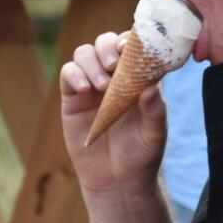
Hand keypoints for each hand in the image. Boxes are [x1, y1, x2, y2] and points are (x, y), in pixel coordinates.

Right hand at [60, 30, 167, 195]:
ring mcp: (92, 86)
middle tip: (114, 64)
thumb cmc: (141, 154)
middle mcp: (115, 77)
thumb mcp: (154, 134)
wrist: (117, 181)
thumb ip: (155, 111)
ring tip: (101, 85)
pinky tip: (85, 89)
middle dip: (109, 46)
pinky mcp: (72, 98)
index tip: (132, 47)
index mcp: (138, 79)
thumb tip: (151, 87)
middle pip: (106, 43)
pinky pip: (68, 73)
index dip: (132, 41)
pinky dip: (74, 74)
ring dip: (92, 61)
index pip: (134, 48)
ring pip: (85, 53)